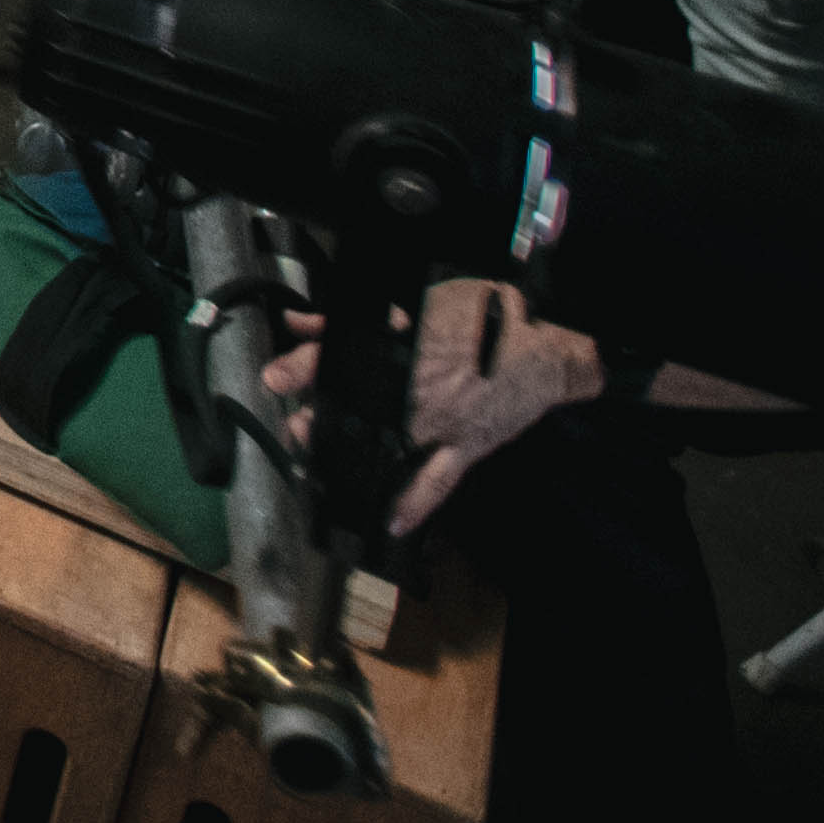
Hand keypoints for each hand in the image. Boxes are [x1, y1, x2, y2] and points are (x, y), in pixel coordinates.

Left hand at [268, 281, 602, 535]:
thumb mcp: (422, 301)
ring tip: (317, 454)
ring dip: (348, 449)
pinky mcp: (468, 446)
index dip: (306, 365)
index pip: (344, 355)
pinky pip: (437, 481)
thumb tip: (307, 322)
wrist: (547, 343)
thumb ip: (357, 316)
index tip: (276, 374)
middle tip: (294, 422)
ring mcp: (442, 421)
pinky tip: (390, 522)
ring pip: (386, 441)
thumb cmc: (487, 314)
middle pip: (357, 404)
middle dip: (318, 413)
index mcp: (405, 344)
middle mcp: (418, 387)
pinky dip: (414, 505)